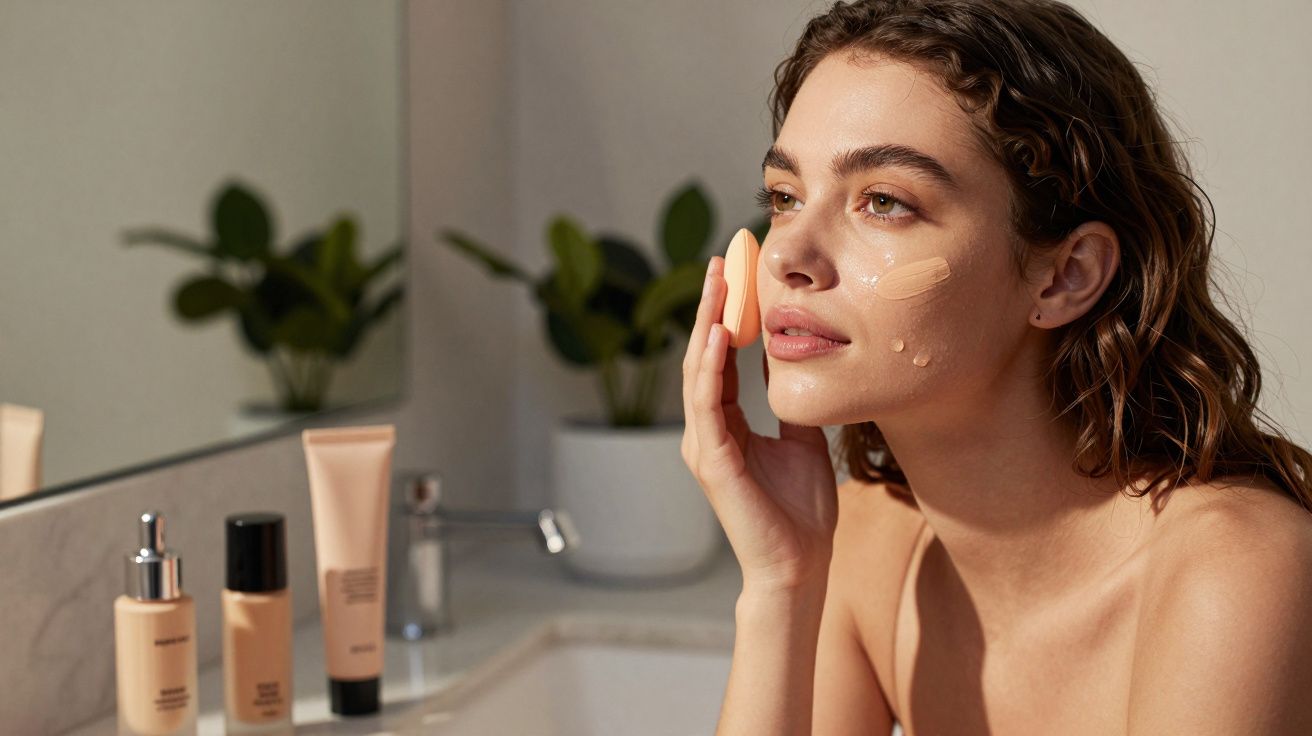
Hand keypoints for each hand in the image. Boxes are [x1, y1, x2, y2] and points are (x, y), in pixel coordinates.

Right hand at [681, 256, 838, 594]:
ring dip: (707, 323)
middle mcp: (706, 430)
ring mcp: (703, 445)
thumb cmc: (800, 510)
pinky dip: (709, 366)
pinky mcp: (710, 461)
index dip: (729, 314)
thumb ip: (789, 400)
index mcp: (725, 424)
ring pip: (698, 371)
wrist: (799, 564)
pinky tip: (718, 333)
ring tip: (718, 281)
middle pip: (703, 354)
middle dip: (713, 305)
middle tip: (724, 259)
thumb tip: (793, 357)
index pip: (721, 357)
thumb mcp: (802, 439)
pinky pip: (705, 404)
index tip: (740, 272)